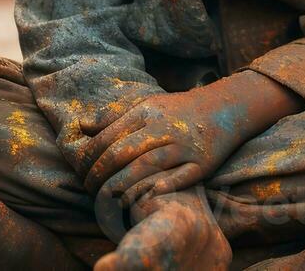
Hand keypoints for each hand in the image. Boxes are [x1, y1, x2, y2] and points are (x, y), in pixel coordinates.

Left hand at [78, 88, 241, 203]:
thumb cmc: (177, 110)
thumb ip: (113, 115)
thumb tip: (81, 126)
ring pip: (145, 167)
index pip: (107, 139)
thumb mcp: (145, 103)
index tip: (82, 175)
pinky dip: (160, 188)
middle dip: (100, 177)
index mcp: (145, 112)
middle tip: (91, 192)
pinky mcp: (202, 163)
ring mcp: (183, 145)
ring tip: (108, 201)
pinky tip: (143, 198)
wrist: (223, 107)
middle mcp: (163, 127)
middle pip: (122, 154)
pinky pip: (179, 179)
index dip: (89, 161)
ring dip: (122, 188)